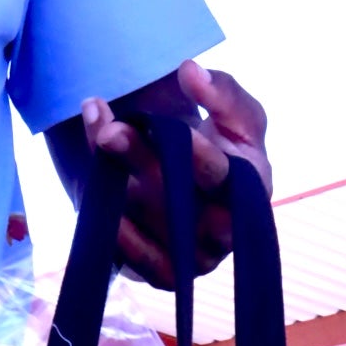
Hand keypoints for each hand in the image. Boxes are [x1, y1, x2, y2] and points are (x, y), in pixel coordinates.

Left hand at [81, 61, 270, 284]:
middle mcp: (225, 232)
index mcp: (251, 191)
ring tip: (98, 133)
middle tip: (110, 129)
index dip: (194, 153)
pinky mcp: (163, 274)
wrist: (196, 189)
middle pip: (177, 203)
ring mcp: (193, 259)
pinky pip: (130, 254)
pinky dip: (109, 218)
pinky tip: (94, 184)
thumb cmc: (223, 147)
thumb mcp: (237, 116)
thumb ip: (223, 92)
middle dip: (141, 161)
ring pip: (146, 221)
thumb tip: (190, 71)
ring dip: (114, 179)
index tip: (163, 124)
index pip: (221, 177)